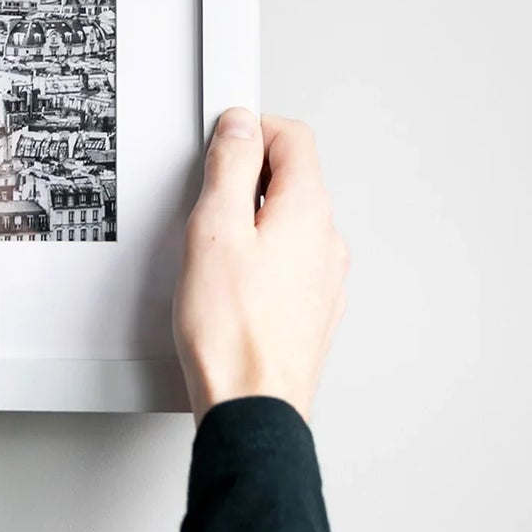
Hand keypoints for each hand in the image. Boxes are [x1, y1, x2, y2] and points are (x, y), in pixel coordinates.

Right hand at [173, 110, 347, 424]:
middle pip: (292, 177)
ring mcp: (324, 279)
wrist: (250, 405)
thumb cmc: (230, 329)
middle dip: (247, 174)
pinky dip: (258, 255)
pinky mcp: (311, 309)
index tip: (219, 141)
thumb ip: (229, 167)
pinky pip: (287, 260)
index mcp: (308, 211)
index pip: (293, 137)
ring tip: (212, 247)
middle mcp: (326, 241)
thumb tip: (238, 126)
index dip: (252, 128)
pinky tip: (227, 281)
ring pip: (288, 221)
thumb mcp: (213, 228)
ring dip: (251, 217)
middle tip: (205, 197)